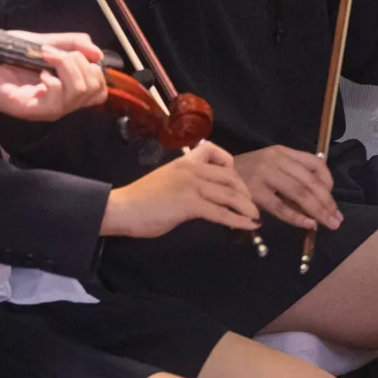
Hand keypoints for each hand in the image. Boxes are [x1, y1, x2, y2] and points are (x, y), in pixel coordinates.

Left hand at [0, 31, 107, 118]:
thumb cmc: (2, 56)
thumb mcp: (42, 43)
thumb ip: (70, 44)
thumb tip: (98, 53)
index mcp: (64, 90)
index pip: (100, 90)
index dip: (95, 68)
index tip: (72, 52)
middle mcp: (60, 103)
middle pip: (96, 90)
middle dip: (81, 62)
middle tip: (55, 53)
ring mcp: (47, 109)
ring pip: (81, 92)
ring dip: (67, 64)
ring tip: (46, 57)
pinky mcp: (32, 110)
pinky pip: (60, 99)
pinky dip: (55, 76)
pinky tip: (40, 71)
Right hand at [102, 142, 261, 236]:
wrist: (122, 208)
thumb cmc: (140, 199)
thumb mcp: (167, 182)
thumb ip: (186, 183)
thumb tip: (202, 195)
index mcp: (184, 161)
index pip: (214, 151)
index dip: (230, 166)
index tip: (234, 182)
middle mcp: (191, 169)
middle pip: (229, 176)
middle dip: (245, 192)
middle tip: (251, 205)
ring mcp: (192, 185)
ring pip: (229, 194)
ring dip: (247, 207)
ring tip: (255, 218)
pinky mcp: (190, 204)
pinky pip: (221, 212)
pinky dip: (238, 220)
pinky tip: (247, 225)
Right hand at [233, 145, 343, 230]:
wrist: (215, 174)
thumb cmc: (247, 172)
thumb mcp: (270, 163)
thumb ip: (292, 173)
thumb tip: (319, 197)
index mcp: (282, 151)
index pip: (315, 163)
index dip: (328, 181)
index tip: (331, 198)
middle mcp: (276, 160)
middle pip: (310, 182)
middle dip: (327, 202)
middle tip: (337, 219)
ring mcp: (265, 175)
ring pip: (300, 194)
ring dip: (318, 211)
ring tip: (329, 224)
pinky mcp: (255, 193)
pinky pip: (282, 208)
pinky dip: (298, 218)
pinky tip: (309, 225)